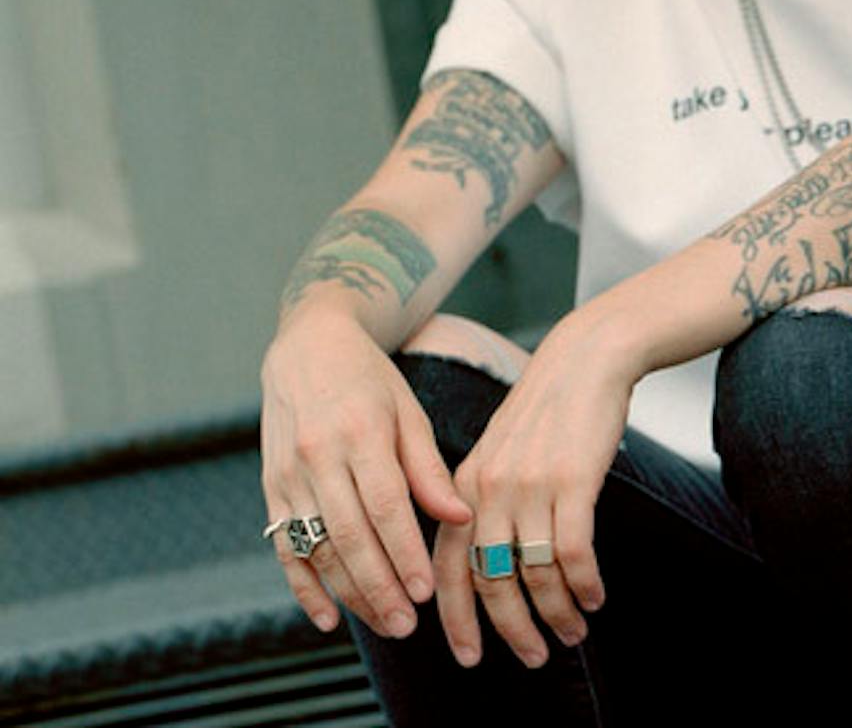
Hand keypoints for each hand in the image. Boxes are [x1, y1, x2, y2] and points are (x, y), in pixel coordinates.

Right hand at [260, 309, 471, 634]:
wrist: (306, 347)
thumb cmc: (370, 381)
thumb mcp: (408, 411)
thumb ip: (429, 468)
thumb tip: (460, 516)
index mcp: (360, 433)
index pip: (384, 505)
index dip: (404, 552)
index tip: (426, 591)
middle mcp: (319, 457)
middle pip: (350, 536)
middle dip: (379, 587)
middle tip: (408, 626)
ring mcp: (288, 476)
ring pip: (318, 548)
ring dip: (349, 593)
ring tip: (384, 624)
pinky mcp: (270, 489)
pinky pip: (284, 548)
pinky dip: (302, 587)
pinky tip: (327, 617)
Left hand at [432, 310, 631, 666]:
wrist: (587, 358)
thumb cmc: (549, 408)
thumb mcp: (499, 452)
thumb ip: (484, 501)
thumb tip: (488, 562)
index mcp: (463, 487)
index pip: (448, 568)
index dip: (456, 619)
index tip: (469, 656)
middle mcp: (488, 490)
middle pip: (491, 581)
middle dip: (511, 629)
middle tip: (533, 656)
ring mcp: (529, 486)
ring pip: (534, 574)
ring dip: (557, 612)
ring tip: (573, 631)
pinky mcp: (571, 481)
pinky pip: (573, 552)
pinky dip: (584, 583)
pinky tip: (596, 595)